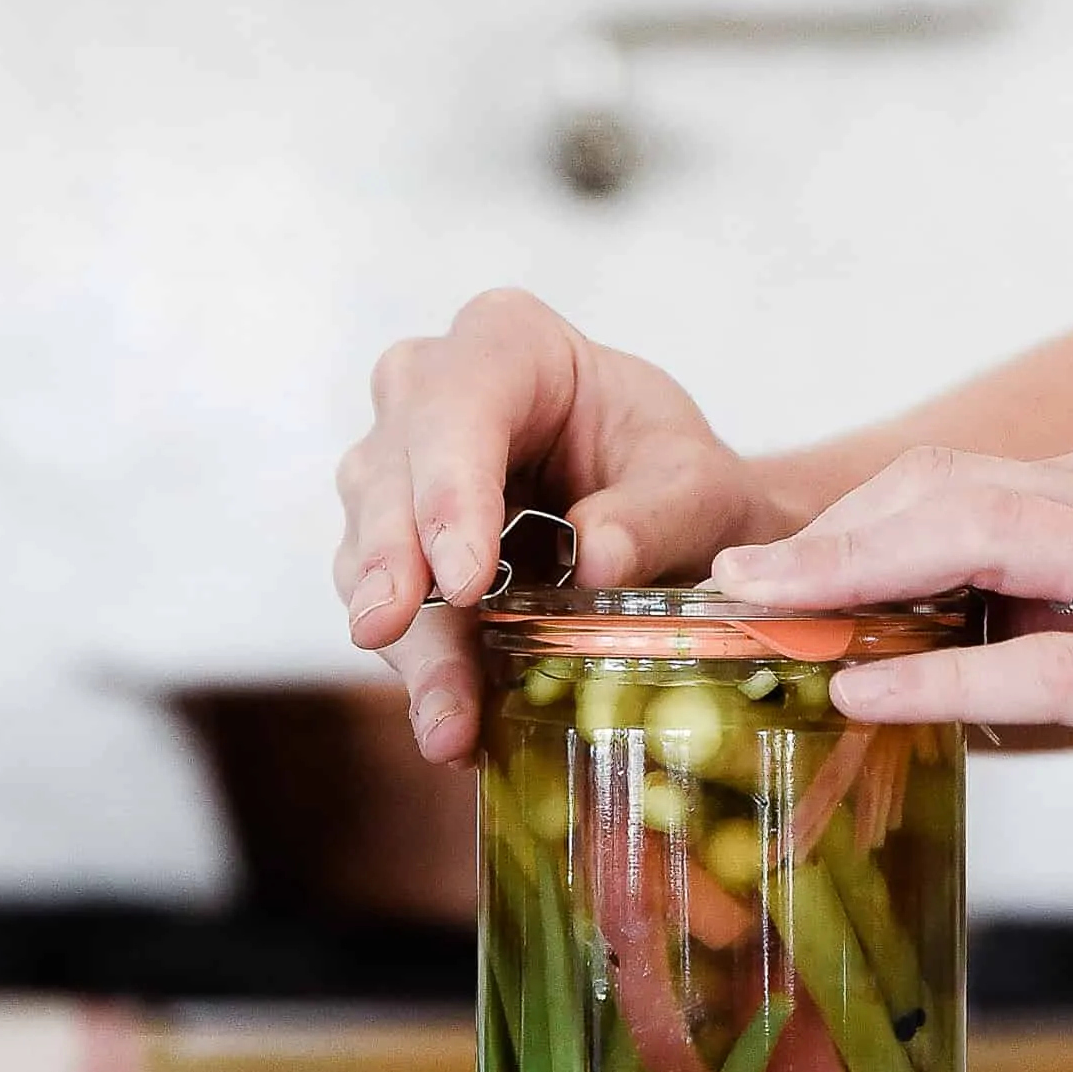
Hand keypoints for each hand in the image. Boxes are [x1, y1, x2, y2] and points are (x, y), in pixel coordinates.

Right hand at [333, 289, 781, 762]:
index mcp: (508, 345)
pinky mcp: (389, 548)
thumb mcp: (700, 490)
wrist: (668, 520)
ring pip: (371, 552)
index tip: (466, 578)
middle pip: (389, 476)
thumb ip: (657, 515)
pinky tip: (451, 726)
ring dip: (410, 643)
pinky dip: (422, 670)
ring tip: (447, 721)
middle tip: (391, 635)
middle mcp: (429, 395)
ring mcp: (396, 472)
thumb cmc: (675, 478)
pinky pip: (387, 608)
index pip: (456, 404)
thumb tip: (597, 559)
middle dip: (394, 566)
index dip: (449, 489)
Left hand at [710, 425, 1072, 860]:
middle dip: (831, 532)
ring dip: (851, 580)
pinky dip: (935, 681)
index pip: (982, 478)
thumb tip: (999, 664)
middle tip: (732, 575)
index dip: (869, 517)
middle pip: (952, 490)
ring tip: (759, 613)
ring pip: (975, 547)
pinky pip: (1040, 669)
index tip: (787, 558)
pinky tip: (859, 698)